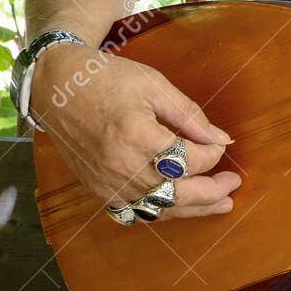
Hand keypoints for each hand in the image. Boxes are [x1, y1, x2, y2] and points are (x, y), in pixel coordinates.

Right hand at [29, 42, 241, 219]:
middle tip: (233, 186)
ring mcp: (107, 183)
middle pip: (177, 194)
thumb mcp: (154, 85)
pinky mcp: (98, 190)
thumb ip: (190, 115)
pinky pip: (136, 211)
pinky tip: (179, 205)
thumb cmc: (107, 79)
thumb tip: (222, 140)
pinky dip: (161, 211)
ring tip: (219, 204)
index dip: (211, 155)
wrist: (56, 88)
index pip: (188, 160)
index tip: (220, 144)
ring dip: (192, 209)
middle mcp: (120, 167)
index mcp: (136, 136)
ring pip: (158, 209)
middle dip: (211, 193)